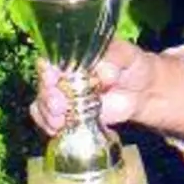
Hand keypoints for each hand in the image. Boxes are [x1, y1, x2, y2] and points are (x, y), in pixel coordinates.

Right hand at [27, 40, 154, 135]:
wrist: (142, 90)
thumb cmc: (131, 65)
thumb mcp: (127, 55)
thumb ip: (115, 59)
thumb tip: (105, 73)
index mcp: (72, 54)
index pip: (51, 58)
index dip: (47, 69)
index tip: (52, 79)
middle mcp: (62, 73)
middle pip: (43, 84)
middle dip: (47, 96)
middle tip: (59, 106)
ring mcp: (62, 95)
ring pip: (42, 104)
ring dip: (47, 114)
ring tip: (60, 122)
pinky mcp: (66, 115)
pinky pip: (49, 121)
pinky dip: (49, 126)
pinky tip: (58, 130)